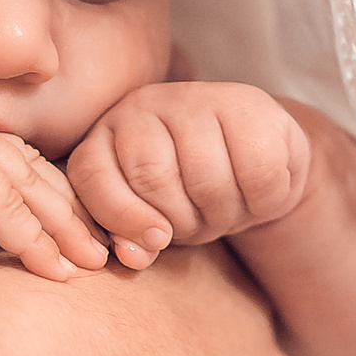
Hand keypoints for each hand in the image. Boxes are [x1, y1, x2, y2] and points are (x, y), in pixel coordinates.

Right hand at [0, 108, 111, 285]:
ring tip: (94, 265)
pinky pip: (13, 212)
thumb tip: (8, 241)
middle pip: (40, 174)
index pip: (25, 167)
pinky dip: (39, 245)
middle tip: (108, 251)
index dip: (59, 203)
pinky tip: (57, 273)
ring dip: (68, 233)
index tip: (85, 238)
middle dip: (77, 215)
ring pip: (35, 192)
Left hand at [65, 82, 310, 267]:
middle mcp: (145, 106)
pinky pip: (257, 173)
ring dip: (223, 213)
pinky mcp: (250, 105)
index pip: (93, 174)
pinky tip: (260, 195)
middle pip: (151, 177)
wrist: (258, 162)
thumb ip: (132, 235)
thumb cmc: (191, 195)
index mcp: (109, 134)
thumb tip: (134, 256)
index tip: (155, 241)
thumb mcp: (155, 218)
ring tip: (229, 210)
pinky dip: (262, 201)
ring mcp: (197, 98)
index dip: (119, 216)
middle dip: (181, 220)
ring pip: (205, 177)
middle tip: (202, 225)